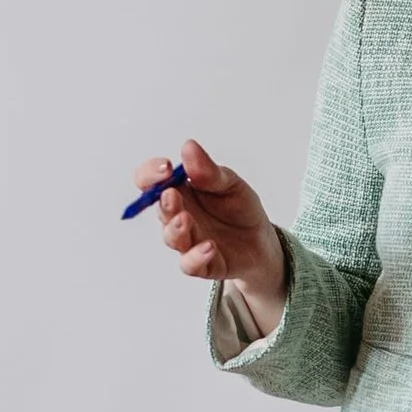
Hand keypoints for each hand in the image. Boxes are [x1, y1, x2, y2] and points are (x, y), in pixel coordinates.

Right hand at [138, 137, 285, 325]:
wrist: (261, 239)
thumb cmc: (239, 208)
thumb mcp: (229, 183)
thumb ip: (208, 171)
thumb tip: (188, 147)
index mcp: (180, 191)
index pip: (150, 181)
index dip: (150, 174)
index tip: (165, 167)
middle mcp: (178, 215)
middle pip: (161, 209)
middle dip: (165, 202)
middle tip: (172, 194)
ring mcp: (188, 241)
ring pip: (172, 238)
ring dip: (176, 229)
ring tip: (186, 219)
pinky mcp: (202, 264)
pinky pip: (191, 264)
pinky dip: (196, 256)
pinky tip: (209, 247)